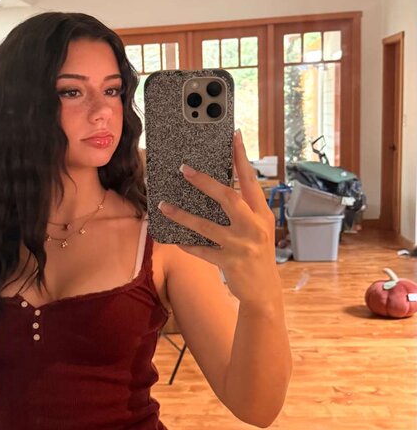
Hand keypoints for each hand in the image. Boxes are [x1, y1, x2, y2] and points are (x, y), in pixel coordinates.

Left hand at [157, 129, 279, 307]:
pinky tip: (174, 239)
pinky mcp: (230, 263)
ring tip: (165, 205)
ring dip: (183, 215)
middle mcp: (254, 226)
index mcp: (262, 214)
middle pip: (229, 197)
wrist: (265, 294)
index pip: (251, 180)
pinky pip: (202, 251)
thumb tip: (215, 188)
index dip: (242, 158)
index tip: (233, 136)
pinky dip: (188, 244)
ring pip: (208, 225)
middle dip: (205, 182)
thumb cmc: (257, 257)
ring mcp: (242, 245)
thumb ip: (242, 211)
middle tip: (184, 169)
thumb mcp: (257, 230)